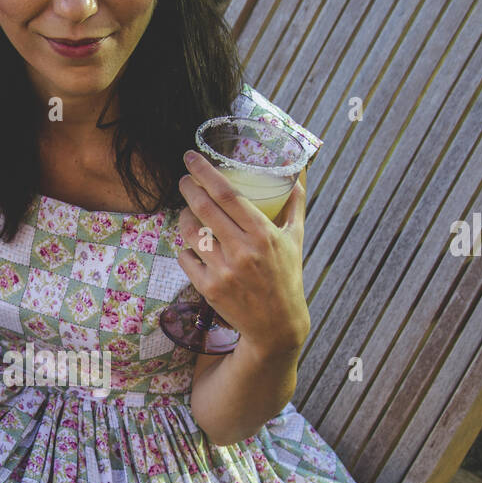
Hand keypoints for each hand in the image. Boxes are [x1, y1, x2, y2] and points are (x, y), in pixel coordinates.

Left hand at [176, 150, 309, 352]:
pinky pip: (185, 258)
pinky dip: (185, 248)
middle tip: (184, 178)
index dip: (206, 172)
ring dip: (183, 217)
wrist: (277, 326)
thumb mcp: (295, 240)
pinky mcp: (209, 289)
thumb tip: (298, 175)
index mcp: (263, 234)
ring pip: (189, 233)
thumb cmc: (287, 278)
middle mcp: (242, 251)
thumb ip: (295, 205)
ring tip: (187, 211)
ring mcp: (223, 271)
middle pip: (204, 208)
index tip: (192, 156)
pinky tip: (192, 245)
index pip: (229, 194)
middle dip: (188, 187)